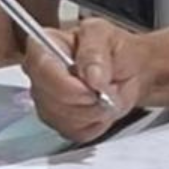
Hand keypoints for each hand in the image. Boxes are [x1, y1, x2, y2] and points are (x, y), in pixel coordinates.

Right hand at [23, 18, 153, 142]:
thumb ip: (95, 51)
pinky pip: (75, 132)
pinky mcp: (60, 123)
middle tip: (106, 88)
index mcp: (44, 47)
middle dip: (86, 100)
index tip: (90, 87)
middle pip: (50, 99)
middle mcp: (40, 76)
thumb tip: (90, 74)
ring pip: (63, 119)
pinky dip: (96, 123)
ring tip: (106, 94)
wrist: (129, 69)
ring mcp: (47, 102)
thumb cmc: (113, 49)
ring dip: (94, 111)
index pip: (39, 67)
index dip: (65, 84)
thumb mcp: (106, 36)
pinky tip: (101, 107)